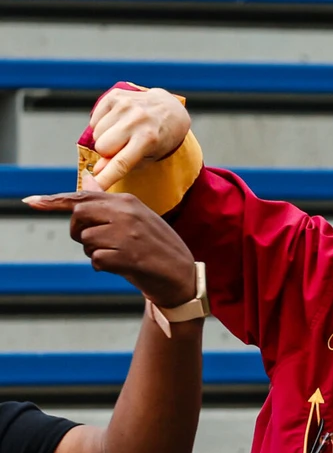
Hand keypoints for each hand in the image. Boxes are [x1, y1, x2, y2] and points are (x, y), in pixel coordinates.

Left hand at [22, 190, 197, 305]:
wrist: (182, 275)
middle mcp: (127, 213)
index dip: (54, 200)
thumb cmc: (154, 245)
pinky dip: (103, 266)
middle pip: (79, 214)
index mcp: (128, 201)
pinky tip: (121, 266)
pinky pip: (96, 260)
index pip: (84, 195)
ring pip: (86, 240)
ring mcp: (128, 234)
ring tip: (117, 254)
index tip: (31, 201)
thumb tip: (85, 177)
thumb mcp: (135, 217)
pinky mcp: (129, 256)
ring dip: (94, 252)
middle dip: (78, 230)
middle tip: (94, 241)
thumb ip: (107, 201)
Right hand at [81, 85, 190, 190]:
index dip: (105, 178)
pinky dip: (102, 125)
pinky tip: (119, 122)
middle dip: (108, 152)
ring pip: (96, 134)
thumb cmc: (159, 137)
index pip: (121, 163)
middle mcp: (137, 119)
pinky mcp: (115, 95)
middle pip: (102, 148)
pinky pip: (94, 120)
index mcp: (149, 139)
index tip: (94, 187)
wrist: (169, 108)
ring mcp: (125, 105)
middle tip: (123, 147)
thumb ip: (124, 165)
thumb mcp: (149, 156)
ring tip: (123, 133)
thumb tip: (97, 170)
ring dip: (106, 138)